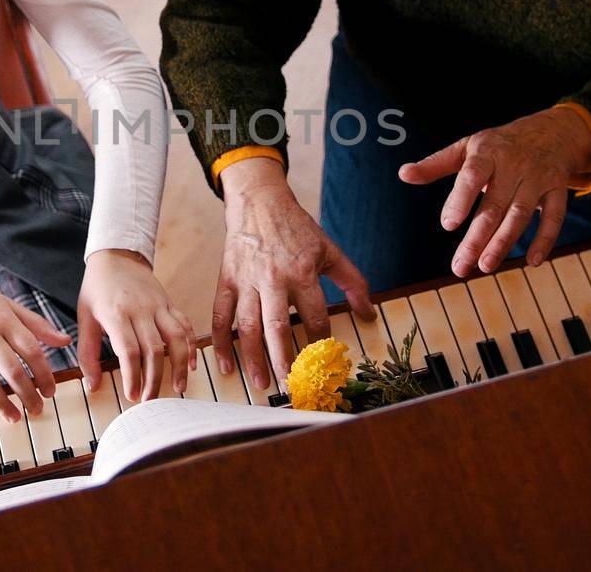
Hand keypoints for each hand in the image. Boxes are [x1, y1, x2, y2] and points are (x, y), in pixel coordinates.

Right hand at [0, 280, 73, 423]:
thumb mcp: (11, 306)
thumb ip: (38, 325)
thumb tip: (66, 340)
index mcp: (5, 321)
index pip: (31, 350)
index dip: (43, 374)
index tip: (50, 391)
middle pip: (11, 369)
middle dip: (27, 393)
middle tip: (37, 409)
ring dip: (1, 403)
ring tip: (14, 418)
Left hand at [76, 249, 195, 401]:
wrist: (116, 256)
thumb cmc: (97, 289)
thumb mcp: (85, 318)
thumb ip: (87, 353)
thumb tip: (92, 386)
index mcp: (116, 314)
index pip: (129, 350)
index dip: (133, 376)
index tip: (132, 396)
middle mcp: (140, 310)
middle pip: (154, 349)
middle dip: (155, 379)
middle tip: (150, 400)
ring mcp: (158, 306)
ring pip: (176, 338)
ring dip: (180, 365)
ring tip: (178, 388)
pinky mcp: (169, 303)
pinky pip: (185, 325)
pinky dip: (191, 346)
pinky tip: (192, 364)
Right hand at [213, 157, 375, 389]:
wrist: (260, 201)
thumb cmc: (297, 229)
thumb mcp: (330, 251)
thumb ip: (352, 282)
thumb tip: (369, 313)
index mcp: (302, 272)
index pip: (315, 316)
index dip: (321, 342)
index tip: (325, 365)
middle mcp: (273, 279)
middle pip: (278, 326)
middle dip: (284, 360)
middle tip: (291, 387)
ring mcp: (247, 281)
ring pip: (248, 325)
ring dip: (253, 358)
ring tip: (261, 383)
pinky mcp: (227, 280)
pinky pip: (221, 315)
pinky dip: (221, 342)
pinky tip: (225, 365)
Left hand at [399, 106, 590, 276]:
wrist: (551, 131)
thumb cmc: (498, 145)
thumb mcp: (466, 148)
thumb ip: (435, 165)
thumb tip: (403, 174)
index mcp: (487, 153)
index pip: (472, 176)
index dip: (461, 200)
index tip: (447, 226)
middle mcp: (514, 166)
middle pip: (494, 205)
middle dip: (477, 238)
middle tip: (459, 266)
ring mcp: (537, 178)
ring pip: (521, 214)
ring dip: (504, 242)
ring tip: (485, 266)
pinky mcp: (557, 190)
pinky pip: (554, 217)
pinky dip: (545, 239)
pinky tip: (532, 262)